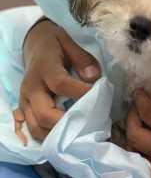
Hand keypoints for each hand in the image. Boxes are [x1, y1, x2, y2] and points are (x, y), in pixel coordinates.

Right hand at [18, 19, 100, 140]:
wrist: (33, 43)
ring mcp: (24, 100)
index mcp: (44, 67)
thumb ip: (83, 60)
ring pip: (36, 127)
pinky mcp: (23, 108)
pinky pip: (32, 128)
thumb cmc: (54, 43)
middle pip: (44, 114)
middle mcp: (31, 87)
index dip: (80, 92)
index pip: (61, 84)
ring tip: (78, 133)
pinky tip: (64, 134)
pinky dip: (48, 135)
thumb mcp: (69, 42)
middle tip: (88, 125)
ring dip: (57, 134)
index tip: (99, 95)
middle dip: (67, 123)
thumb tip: (94, 78)